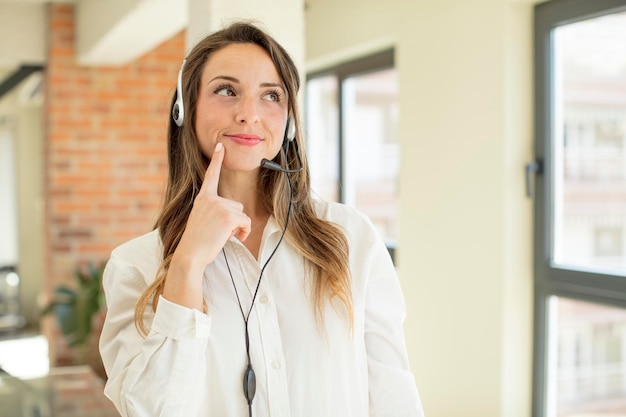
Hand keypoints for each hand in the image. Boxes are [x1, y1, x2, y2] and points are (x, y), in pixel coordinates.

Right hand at [175, 142, 251, 266]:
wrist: (190, 254)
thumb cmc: (196, 243)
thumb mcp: (202, 220)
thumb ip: (215, 212)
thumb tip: (236, 217)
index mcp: (203, 198)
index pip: (211, 176)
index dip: (216, 160)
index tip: (220, 146)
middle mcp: (210, 198)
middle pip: (236, 205)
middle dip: (234, 221)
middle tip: (218, 232)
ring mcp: (219, 205)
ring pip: (242, 214)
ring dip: (238, 227)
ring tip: (222, 236)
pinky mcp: (228, 215)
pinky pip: (246, 222)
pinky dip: (244, 232)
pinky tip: (232, 238)